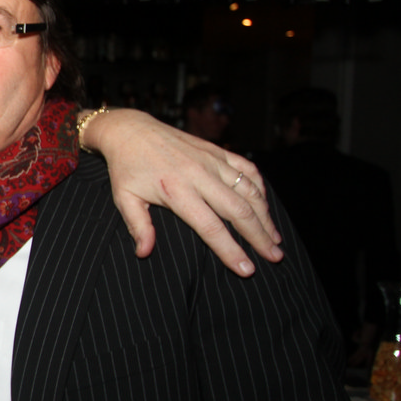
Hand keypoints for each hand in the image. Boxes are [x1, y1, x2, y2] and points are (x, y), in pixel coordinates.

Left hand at [82, 108, 282, 276]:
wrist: (130, 130)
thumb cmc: (126, 168)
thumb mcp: (124, 198)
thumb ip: (138, 226)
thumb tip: (144, 253)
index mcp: (176, 190)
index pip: (210, 227)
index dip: (230, 250)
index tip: (247, 269)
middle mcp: (199, 175)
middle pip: (238, 211)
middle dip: (259, 237)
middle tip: (275, 258)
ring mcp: (211, 160)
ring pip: (249, 190)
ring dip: (266, 216)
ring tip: (276, 238)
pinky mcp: (217, 151)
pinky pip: (247, 169)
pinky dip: (260, 188)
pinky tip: (266, 207)